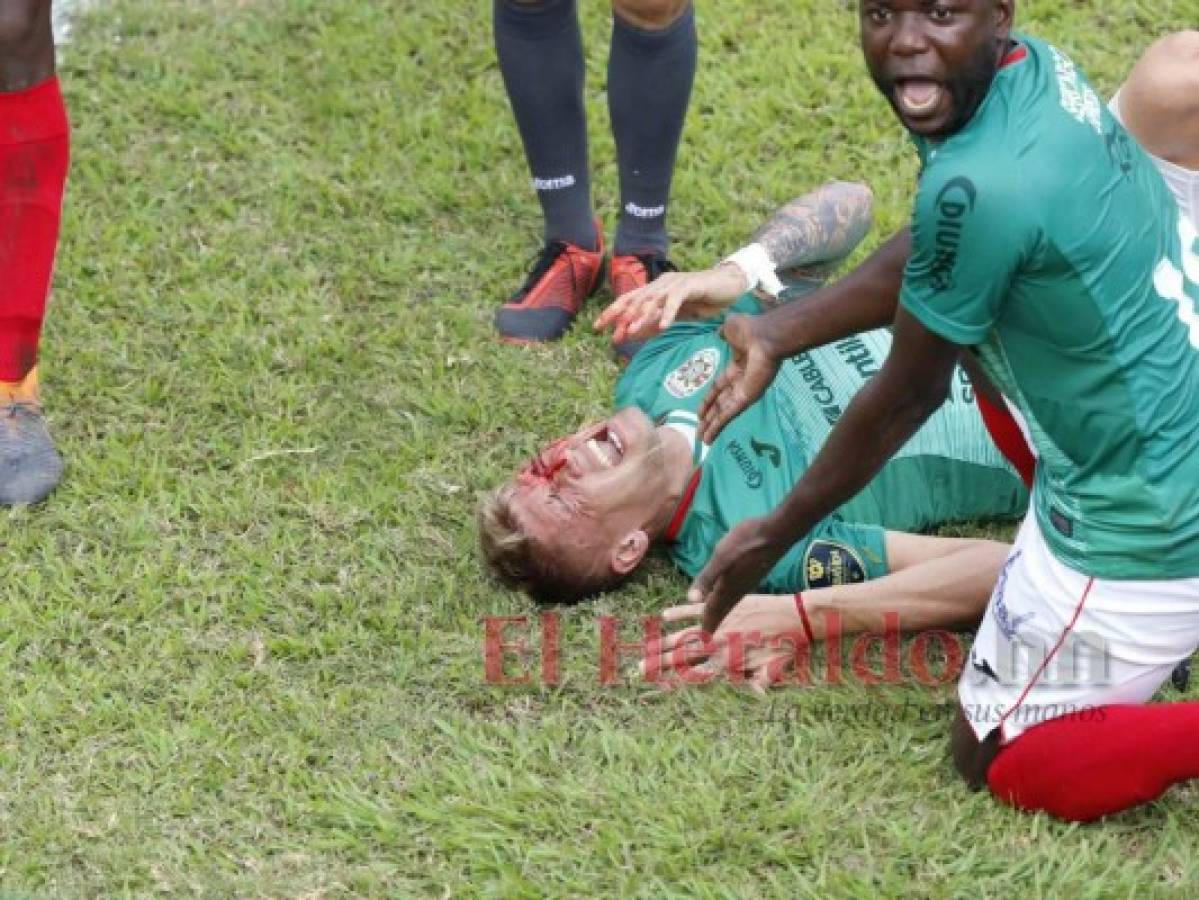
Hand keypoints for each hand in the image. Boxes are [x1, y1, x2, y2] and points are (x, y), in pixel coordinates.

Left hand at [593, 264, 747, 343]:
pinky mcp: (690, 285)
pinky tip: (663, 327)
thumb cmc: (701, 301)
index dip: (612, 312)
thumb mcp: (673, 316)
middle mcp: (661, 284)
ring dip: (641, 317)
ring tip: (630, 332)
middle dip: (621, 317)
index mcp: (655, 289)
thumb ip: (653, 324)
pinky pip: (676, 300)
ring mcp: (675, 283)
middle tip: (610, 332)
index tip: (597, 327)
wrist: (728, 285)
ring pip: (653, 300)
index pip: (628, 300)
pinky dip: (668, 313)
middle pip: (636, 300)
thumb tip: (631, 335)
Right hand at [640, 596, 807, 691]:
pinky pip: (697, 610)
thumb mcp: (774, 670)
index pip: (695, 674)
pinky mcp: (723, 605)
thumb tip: (755, 696)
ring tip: (647, 648)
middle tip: (639, 669)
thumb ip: (759, 683)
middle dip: (660, 663)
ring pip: (684, 635)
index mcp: (728, 661)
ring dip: (664, 643)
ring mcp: (718, 623)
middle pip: (683, 656)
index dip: (674, 679)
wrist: (797, 616)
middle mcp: (718, 643)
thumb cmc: (788, 647)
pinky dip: (681, 612)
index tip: (656, 684)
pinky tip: (665, 615)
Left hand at [688, 516, 790, 633]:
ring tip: (717, 616)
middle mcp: (738, 588)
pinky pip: (738, 593)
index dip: (707, 622)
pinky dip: (730, 599)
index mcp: (727, 587)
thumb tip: (690, 600)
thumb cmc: (746, 543)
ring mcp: (748, 581)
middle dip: (715, 619)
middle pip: (723, 608)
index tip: (703, 638)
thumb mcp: (720, 558)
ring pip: (731, 601)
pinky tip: (731, 593)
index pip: (714, 609)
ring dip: (722, 610)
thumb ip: (706, 579)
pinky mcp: (754, 573)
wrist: (776, 532)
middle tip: (707, 633)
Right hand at [698, 313, 782, 442]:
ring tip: (703, 441)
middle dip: (709, 418)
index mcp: (736, 368)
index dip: (708, 400)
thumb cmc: (751, 330)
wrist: (765, 336)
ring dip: (713, 427)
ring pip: (724, 413)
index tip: (699, 412)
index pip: (719, 388)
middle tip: (700, 432)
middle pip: (720, 405)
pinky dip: (719, 426)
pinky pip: (729, 413)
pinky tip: (710, 436)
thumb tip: (719, 333)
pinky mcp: (747, 398)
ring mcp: (744, 392)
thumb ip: (724, 334)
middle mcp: (740, 383)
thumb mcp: (730, 329)